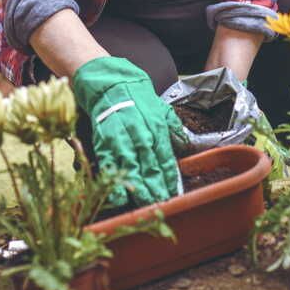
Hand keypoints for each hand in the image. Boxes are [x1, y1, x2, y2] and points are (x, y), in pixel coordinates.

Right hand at [72, 56, 182, 206]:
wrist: (110, 84)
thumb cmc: (137, 98)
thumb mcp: (161, 109)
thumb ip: (174, 128)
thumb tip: (186, 144)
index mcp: (156, 129)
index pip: (166, 158)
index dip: (169, 178)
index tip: (174, 193)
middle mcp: (141, 136)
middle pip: (151, 167)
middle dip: (156, 188)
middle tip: (162, 205)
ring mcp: (122, 140)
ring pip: (133, 169)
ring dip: (140, 188)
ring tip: (146, 204)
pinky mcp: (104, 142)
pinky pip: (110, 165)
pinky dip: (114, 180)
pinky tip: (119, 196)